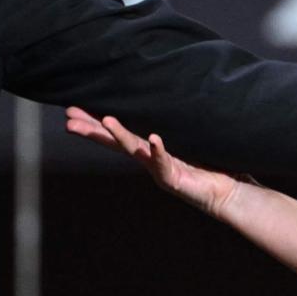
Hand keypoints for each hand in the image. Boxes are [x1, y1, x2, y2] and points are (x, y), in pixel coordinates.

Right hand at [66, 108, 240, 218]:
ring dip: (121, 135)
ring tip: (105, 121)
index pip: (119, 134)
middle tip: (69, 120)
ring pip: (136, 151)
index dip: (97, 123)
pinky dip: (159, 151)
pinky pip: (166, 164)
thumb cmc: (210, 167)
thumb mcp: (189, 142)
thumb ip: (176, 128)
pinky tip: (154, 139)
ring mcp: (161, 171)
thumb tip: (171, 101)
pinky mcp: (176, 180)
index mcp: (150, 151)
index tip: (73, 110)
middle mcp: (151, 160)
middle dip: (93, 132)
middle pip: (117, 142)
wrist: (227, 194)